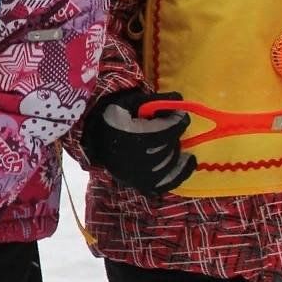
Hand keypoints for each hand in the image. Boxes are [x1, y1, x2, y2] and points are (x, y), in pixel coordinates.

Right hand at [81, 87, 196, 195]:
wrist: (93, 139)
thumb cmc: (114, 117)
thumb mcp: (130, 102)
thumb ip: (154, 100)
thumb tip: (180, 97)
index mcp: (128, 136)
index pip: (165, 131)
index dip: (176, 121)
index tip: (180, 114)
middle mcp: (134, 160)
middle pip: (168, 146)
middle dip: (173, 134)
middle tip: (171, 125)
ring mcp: (138, 176)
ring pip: (170, 162)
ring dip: (175, 149)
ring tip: (171, 140)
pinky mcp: (142, 184)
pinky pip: (169, 181)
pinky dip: (182, 171)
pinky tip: (188, 159)